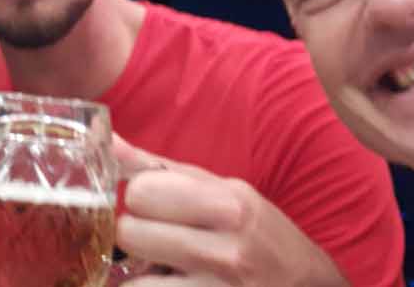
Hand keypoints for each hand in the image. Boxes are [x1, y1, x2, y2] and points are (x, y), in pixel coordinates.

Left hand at [112, 137, 345, 286]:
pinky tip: (172, 284)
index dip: (141, 199)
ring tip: (165, 269)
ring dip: (140, 276)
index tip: (157, 206)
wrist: (306, 285)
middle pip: (129, 233)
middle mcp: (227, 249)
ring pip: (132, 282)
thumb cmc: (255, 232)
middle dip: (137, 236)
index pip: (141, 192)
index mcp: (229, 204)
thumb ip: (158, 168)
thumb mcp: (219, 189)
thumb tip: (107, 142)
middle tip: (159, 240)